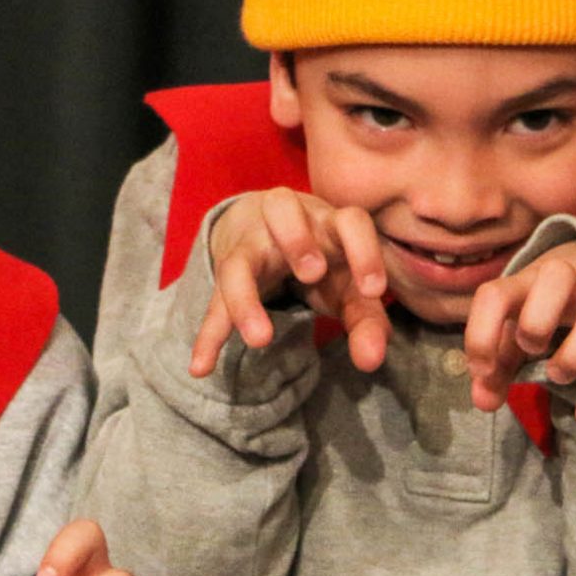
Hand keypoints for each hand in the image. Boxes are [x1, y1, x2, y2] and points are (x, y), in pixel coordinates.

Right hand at [193, 188, 391, 376]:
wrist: (267, 229)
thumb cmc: (325, 260)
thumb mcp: (348, 286)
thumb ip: (367, 320)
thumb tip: (371, 360)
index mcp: (327, 222)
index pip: (350, 221)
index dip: (364, 251)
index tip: (373, 291)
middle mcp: (286, 224)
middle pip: (282, 207)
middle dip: (296, 239)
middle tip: (312, 274)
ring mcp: (250, 247)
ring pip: (238, 260)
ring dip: (245, 297)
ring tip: (260, 340)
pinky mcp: (227, 275)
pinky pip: (214, 305)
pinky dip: (208, 337)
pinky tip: (202, 367)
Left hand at [462, 242, 575, 423]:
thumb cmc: (548, 311)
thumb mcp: (517, 330)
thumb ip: (496, 368)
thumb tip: (485, 402)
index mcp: (529, 279)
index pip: (496, 294)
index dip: (481, 336)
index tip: (483, 372)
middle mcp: (571, 278)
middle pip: (557, 276)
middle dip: (535, 323)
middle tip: (532, 352)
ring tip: (558, 376)